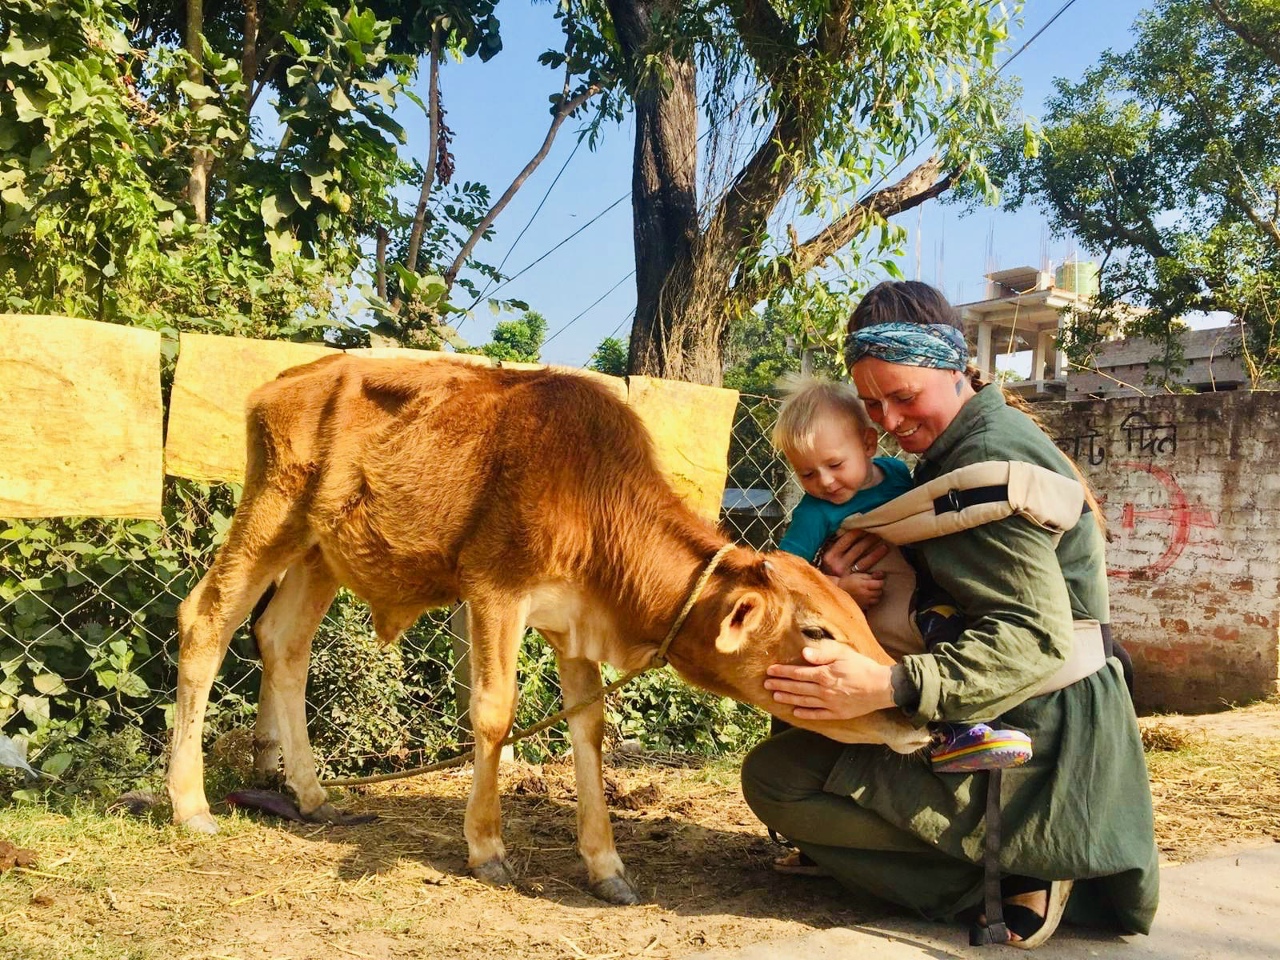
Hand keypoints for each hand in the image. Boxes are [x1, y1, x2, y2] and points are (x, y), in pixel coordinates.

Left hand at [764, 638, 895, 720]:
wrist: (882, 687)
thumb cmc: (862, 667)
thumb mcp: (843, 654)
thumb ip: (822, 654)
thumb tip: (804, 654)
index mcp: (824, 674)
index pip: (797, 673)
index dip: (782, 672)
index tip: (770, 671)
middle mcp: (824, 691)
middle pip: (797, 688)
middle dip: (780, 686)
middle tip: (766, 685)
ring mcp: (830, 704)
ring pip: (804, 702)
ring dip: (788, 699)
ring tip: (775, 697)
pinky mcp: (838, 714)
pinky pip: (818, 715)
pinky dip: (805, 714)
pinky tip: (795, 713)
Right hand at [820, 529, 888, 578]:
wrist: (825, 586)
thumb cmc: (827, 566)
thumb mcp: (828, 555)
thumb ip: (836, 544)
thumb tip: (850, 528)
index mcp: (830, 555)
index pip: (845, 540)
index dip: (856, 532)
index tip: (865, 525)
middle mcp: (838, 565)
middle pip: (857, 549)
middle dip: (869, 540)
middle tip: (879, 532)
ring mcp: (846, 574)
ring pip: (864, 562)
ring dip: (876, 553)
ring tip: (885, 546)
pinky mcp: (853, 582)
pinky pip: (867, 574)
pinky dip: (875, 569)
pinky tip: (883, 563)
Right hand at [828, 570, 885, 608]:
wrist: (838, 591)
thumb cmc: (848, 581)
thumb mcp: (858, 575)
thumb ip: (870, 576)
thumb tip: (882, 574)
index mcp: (865, 585)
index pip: (880, 584)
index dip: (880, 582)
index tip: (877, 580)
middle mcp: (866, 594)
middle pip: (879, 592)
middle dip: (878, 589)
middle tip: (872, 586)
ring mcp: (864, 602)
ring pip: (877, 599)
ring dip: (875, 596)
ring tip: (869, 592)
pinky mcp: (862, 607)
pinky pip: (871, 605)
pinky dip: (870, 601)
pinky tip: (866, 598)